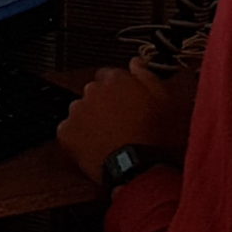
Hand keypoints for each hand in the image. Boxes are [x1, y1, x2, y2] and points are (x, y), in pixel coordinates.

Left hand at [56, 57, 195, 184]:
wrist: (139, 169)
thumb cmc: (155, 136)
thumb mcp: (165, 100)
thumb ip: (147, 76)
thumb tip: (136, 62)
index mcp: (115, 80)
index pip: (109, 75)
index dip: (118, 89)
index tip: (125, 101)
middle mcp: (92, 91)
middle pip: (94, 93)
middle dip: (104, 104)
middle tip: (120, 122)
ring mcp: (77, 112)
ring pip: (81, 111)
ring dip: (90, 119)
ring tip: (109, 137)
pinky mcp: (66, 132)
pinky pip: (69, 130)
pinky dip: (78, 137)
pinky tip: (95, 146)